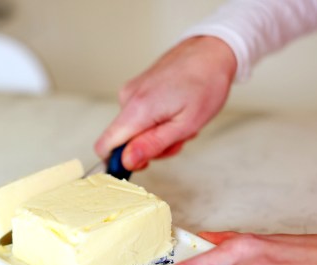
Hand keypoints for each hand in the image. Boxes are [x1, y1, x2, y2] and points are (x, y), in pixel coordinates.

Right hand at [94, 36, 236, 170]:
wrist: (211, 50)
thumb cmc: (206, 83)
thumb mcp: (185, 124)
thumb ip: (152, 145)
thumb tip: (126, 161)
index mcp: (137, 109)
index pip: (104, 146)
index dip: (118, 162)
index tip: (143, 163)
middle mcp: (127, 98)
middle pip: (123, 141)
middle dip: (149, 147)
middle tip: (177, 138)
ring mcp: (130, 91)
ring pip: (133, 130)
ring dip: (156, 134)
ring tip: (180, 121)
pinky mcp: (135, 88)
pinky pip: (138, 116)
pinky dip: (155, 121)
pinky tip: (174, 111)